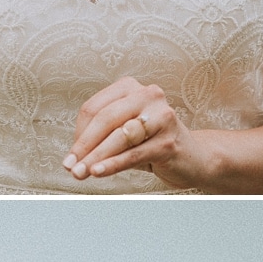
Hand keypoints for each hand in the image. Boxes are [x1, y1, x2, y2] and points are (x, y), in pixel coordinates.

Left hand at [64, 77, 208, 185]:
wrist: (191, 157)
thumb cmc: (150, 143)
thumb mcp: (122, 134)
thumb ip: (100, 139)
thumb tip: (72, 159)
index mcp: (130, 88)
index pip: (94, 108)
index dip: (79, 134)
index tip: (71, 157)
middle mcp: (148, 95)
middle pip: (105, 119)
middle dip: (84, 146)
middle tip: (70, 167)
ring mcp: (162, 116)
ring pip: (119, 137)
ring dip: (95, 157)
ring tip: (80, 173)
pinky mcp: (168, 141)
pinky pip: (133, 154)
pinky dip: (113, 164)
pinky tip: (98, 172)